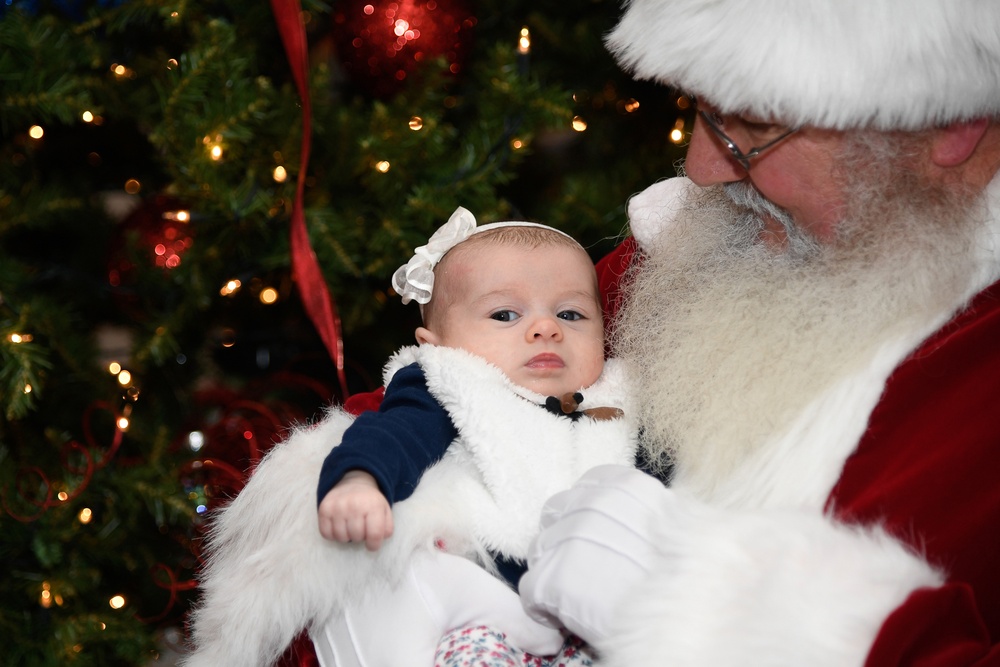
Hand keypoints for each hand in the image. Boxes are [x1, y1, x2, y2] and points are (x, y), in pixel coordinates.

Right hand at [317, 470, 393, 550]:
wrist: (353, 483)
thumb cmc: (370, 502)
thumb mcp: (384, 510)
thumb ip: (387, 528)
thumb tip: (378, 540)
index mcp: (373, 506)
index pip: (374, 535)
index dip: (374, 545)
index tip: (372, 545)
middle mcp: (354, 505)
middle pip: (357, 537)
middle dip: (360, 537)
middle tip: (360, 528)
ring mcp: (338, 507)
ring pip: (341, 537)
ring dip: (346, 536)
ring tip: (350, 526)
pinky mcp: (324, 509)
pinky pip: (326, 534)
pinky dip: (332, 535)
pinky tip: (339, 526)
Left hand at [519, 464, 667, 645]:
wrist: (684, 617)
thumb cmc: (688, 577)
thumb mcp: (676, 525)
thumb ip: (642, 512)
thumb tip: (624, 524)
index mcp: (623, 485)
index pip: (587, 487)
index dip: (587, 513)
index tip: (597, 537)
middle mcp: (590, 502)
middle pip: (556, 513)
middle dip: (565, 537)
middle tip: (585, 567)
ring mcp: (567, 537)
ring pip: (539, 549)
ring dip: (554, 570)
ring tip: (578, 595)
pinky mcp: (551, 576)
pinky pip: (531, 590)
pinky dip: (544, 607)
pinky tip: (565, 620)